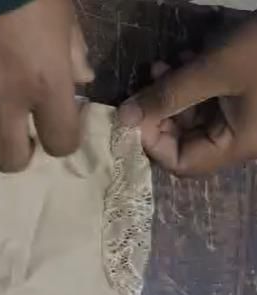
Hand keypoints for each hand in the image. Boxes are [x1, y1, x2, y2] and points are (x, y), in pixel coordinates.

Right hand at [0, 0, 93, 172]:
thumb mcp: (63, 11)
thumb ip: (73, 51)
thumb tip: (80, 79)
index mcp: (46, 82)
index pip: (60, 142)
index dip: (61, 138)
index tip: (58, 121)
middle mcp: (3, 99)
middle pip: (7, 159)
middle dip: (16, 153)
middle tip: (17, 134)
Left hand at [118, 22, 256, 175]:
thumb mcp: (215, 70)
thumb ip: (168, 95)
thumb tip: (124, 117)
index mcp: (238, 144)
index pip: (181, 163)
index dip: (152, 141)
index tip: (135, 112)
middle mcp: (242, 137)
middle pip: (185, 139)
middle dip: (160, 110)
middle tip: (147, 80)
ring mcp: (246, 116)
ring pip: (195, 115)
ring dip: (173, 91)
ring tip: (162, 65)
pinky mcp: (248, 95)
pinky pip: (212, 98)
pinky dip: (193, 81)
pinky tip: (184, 58)